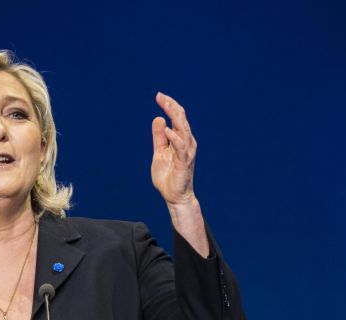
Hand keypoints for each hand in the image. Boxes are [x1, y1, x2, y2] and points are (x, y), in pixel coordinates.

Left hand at [150, 92, 196, 206]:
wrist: (174, 196)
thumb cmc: (168, 176)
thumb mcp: (159, 152)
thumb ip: (159, 137)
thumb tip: (158, 119)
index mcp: (181, 139)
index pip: (178, 118)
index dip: (170, 106)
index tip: (159, 96)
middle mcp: (187, 143)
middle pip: (182, 120)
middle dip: (172, 106)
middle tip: (161, 96)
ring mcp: (187, 152)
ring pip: (184, 130)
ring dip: (175, 117)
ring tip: (166, 106)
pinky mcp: (184, 162)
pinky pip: (181, 147)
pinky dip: (174, 138)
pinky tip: (167, 130)